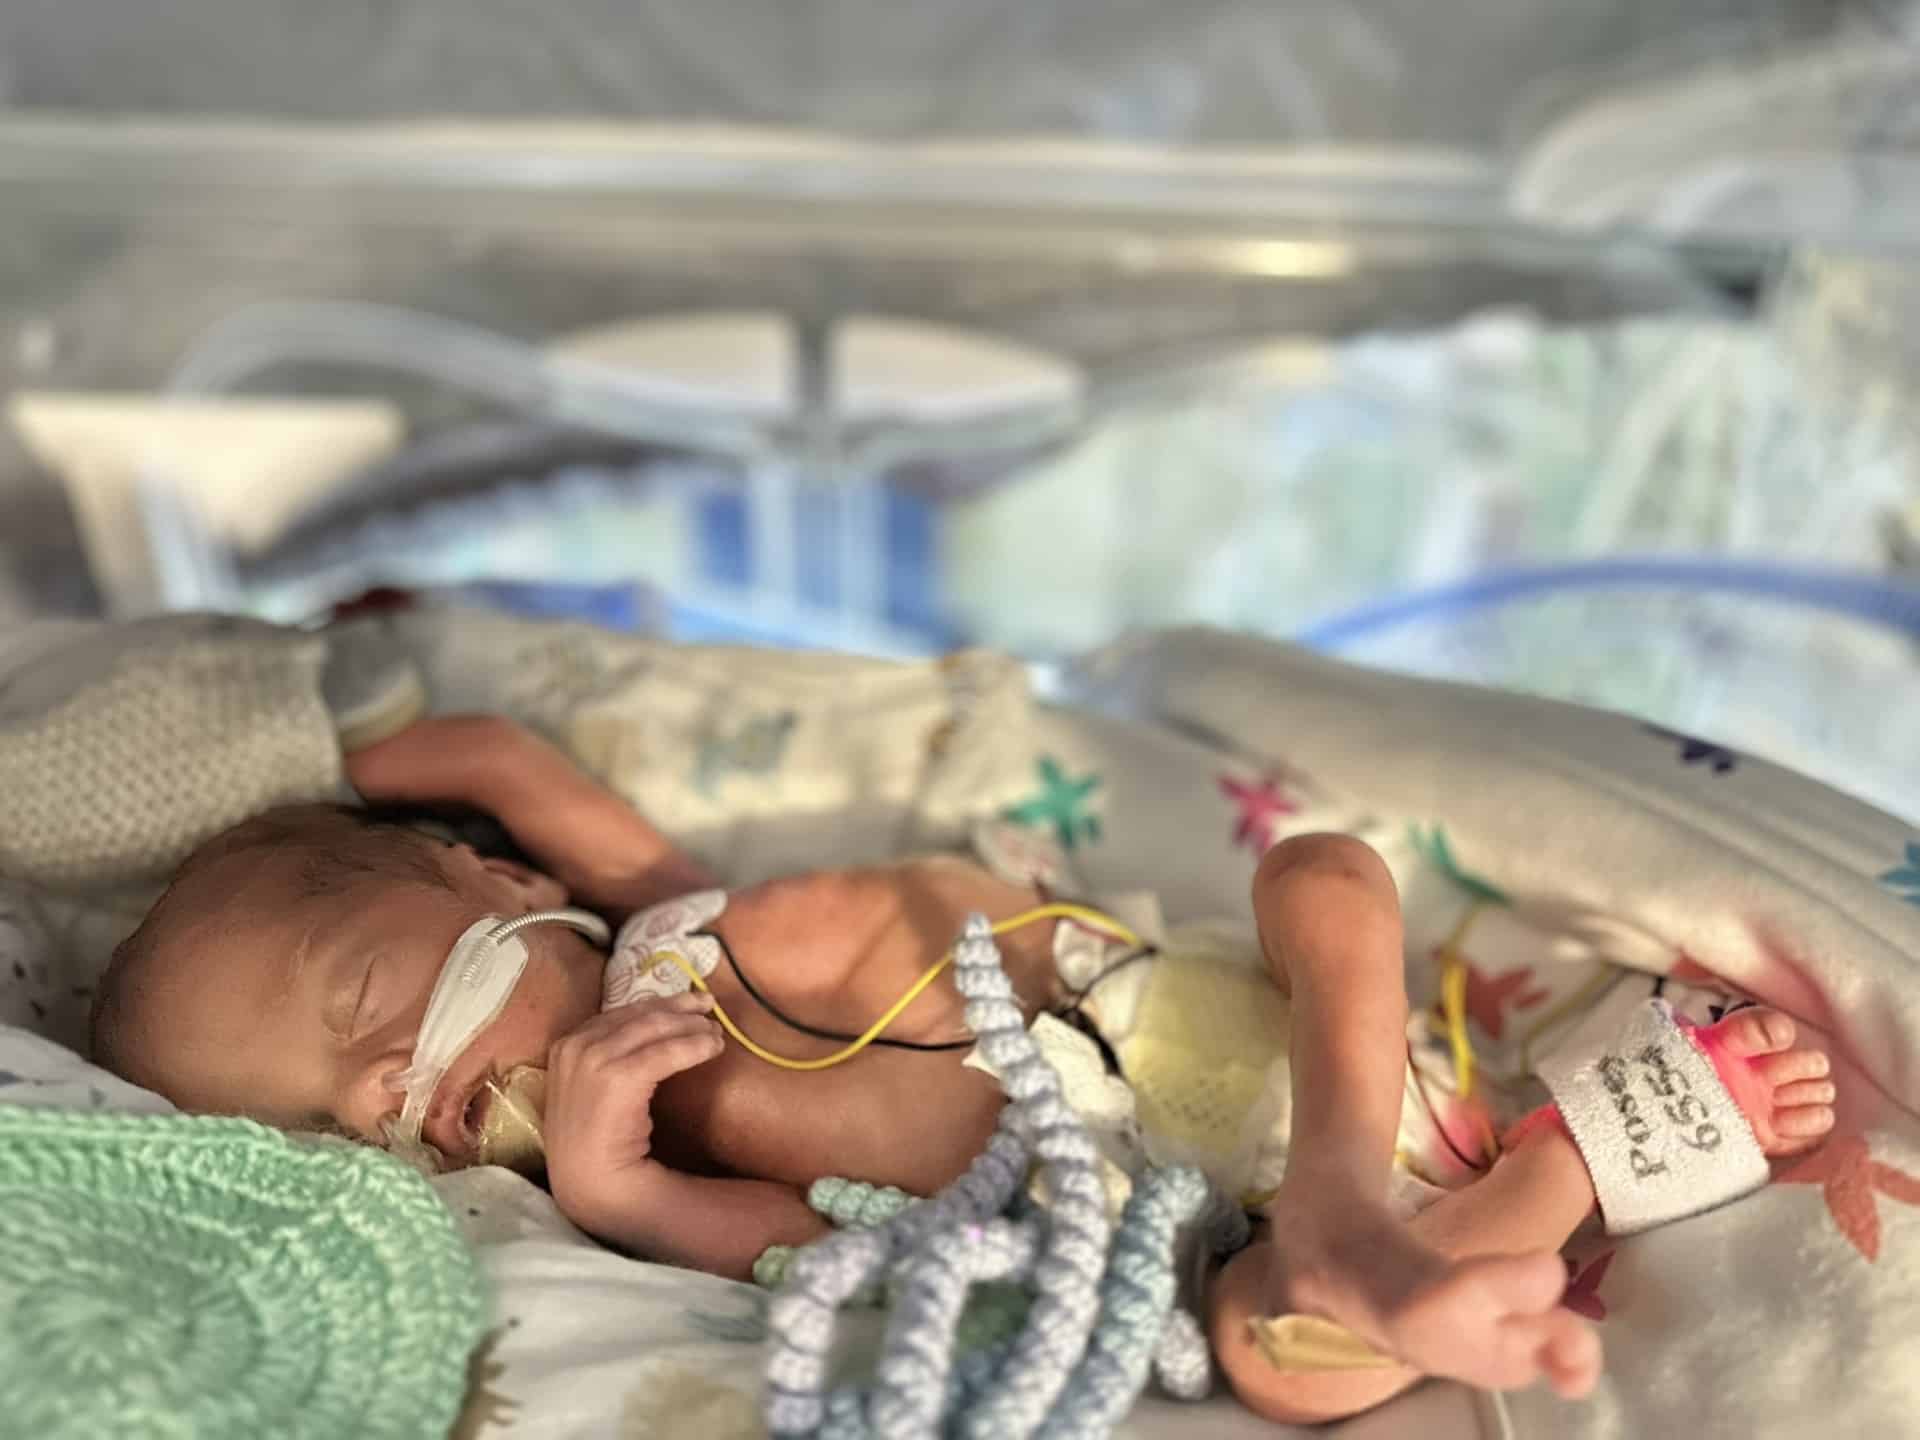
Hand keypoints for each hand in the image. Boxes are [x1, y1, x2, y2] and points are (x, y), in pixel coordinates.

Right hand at [541, 993, 725, 1236]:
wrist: (589, 1181)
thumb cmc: (596, 1139)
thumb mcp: (593, 1085)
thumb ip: (611, 1054)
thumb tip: (657, 1026)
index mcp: (566, 1044)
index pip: (621, 1013)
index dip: (659, 1005)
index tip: (687, 1003)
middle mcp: (575, 1045)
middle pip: (640, 1015)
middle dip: (679, 1010)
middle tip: (709, 1008)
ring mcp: (592, 1059)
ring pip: (655, 1028)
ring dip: (691, 1026)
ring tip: (716, 1033)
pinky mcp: (616, 1077)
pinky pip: (665, 1052)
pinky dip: (693, 1047)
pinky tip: (712, 1049)